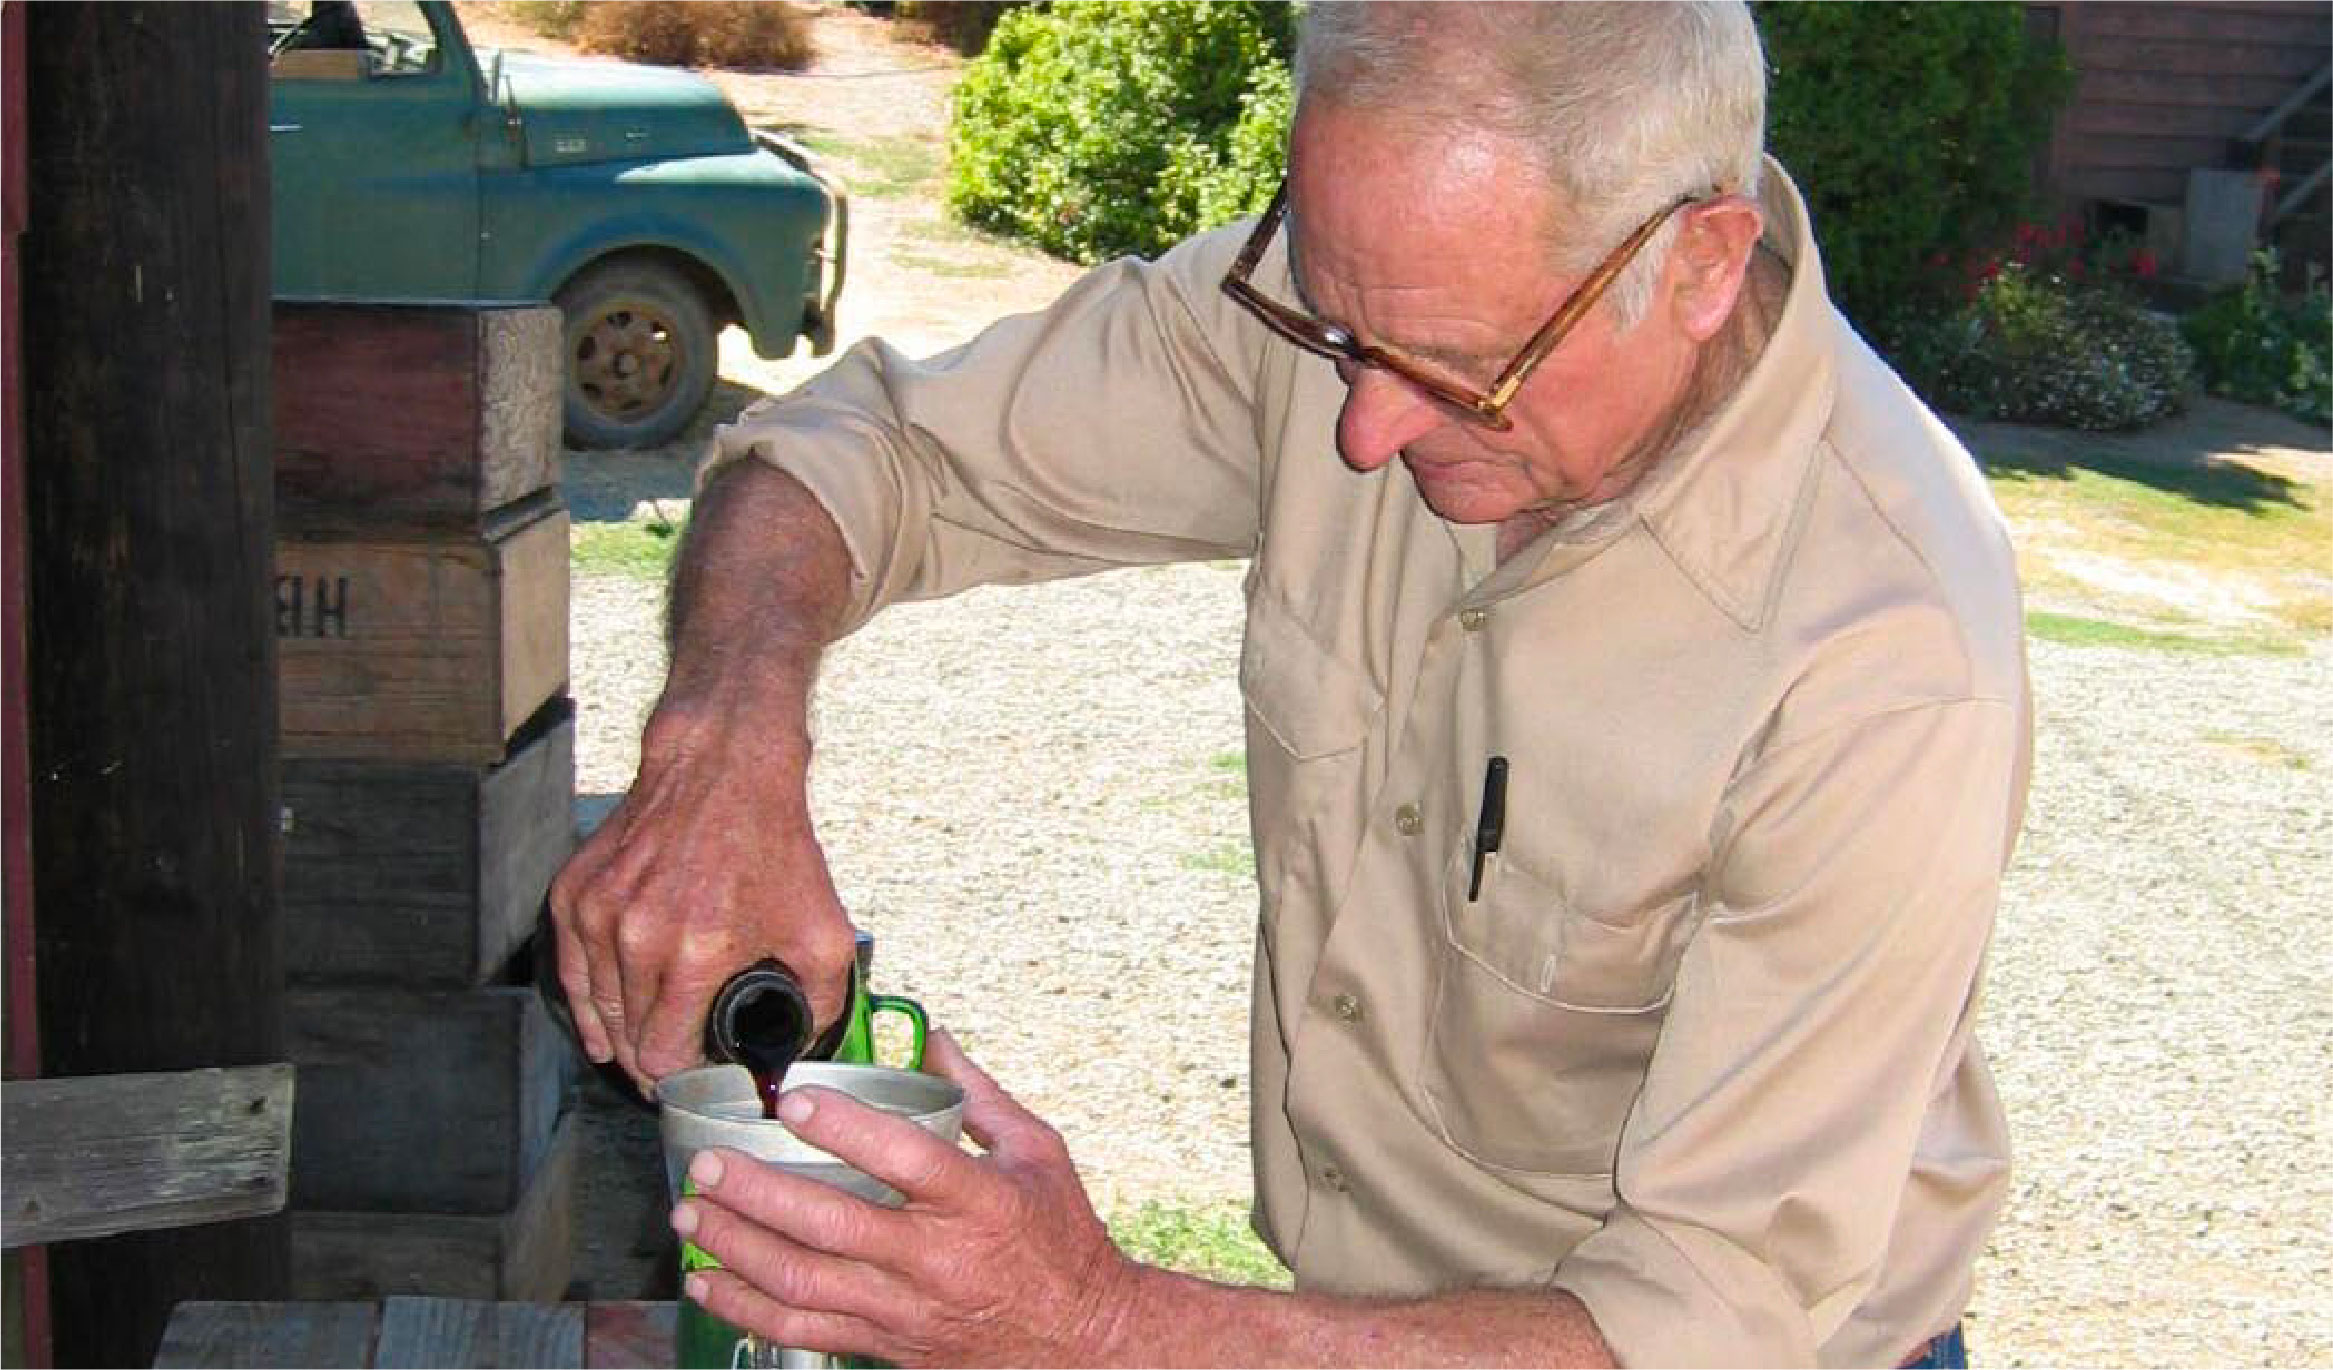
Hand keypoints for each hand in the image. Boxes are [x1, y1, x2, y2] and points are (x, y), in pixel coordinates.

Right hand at [545, 706, 856, 1090]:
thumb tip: (804, 1052)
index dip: (679, 1080)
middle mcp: (635, 938)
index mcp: (693, 954)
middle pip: (626, 1040)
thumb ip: (822, 1003)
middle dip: (650, 1062)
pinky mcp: (575, 893)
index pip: (662, 1056)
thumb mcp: (822, 931)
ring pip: (596, 1010)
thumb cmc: (770, 843)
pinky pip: (570, 970)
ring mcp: (597, 914)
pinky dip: (587, 1001)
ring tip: (643, 1047)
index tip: (693, 1082)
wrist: (723, 770)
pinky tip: (601, 1024)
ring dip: (618, 1034)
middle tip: (673, 1070)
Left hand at [675, 1030, 1141, 1365]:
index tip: (795, 1099)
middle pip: (831, 1226)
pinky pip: (802, 1330)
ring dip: (737, 1247)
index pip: (905, 1159)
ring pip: (803, 1281)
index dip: (846, 1128)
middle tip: (710, 1162)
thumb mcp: (1038, 1153)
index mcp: (979, 1201)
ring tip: (692, 1212)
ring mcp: (905, 1308)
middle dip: (758, 1193)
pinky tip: (708, 1280)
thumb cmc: (1060, 1237)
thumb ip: (981, 1095)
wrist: (1080, 1341)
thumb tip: (934, 1036)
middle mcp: (936, 1259)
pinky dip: (745, 1307)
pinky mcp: (885, 1343)